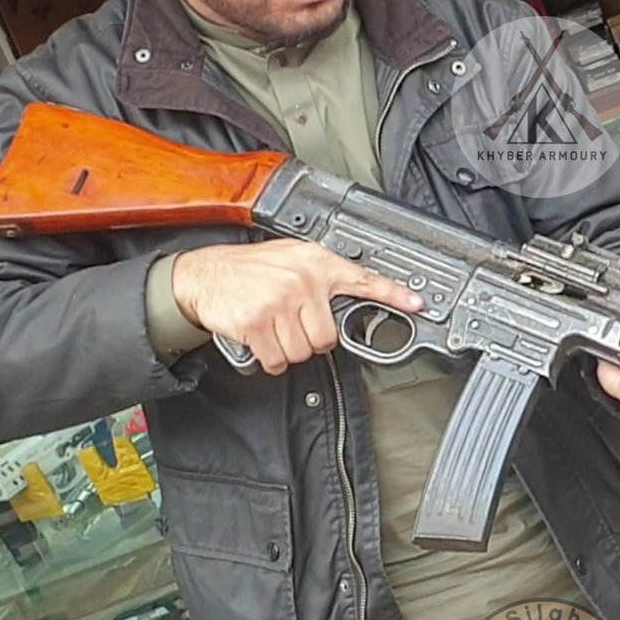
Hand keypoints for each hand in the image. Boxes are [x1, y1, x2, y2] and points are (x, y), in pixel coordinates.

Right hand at [172, 239, 423, 375]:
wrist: (204, 275)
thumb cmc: (250, 270)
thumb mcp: (292, 259)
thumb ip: (323, 276)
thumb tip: (355, 296)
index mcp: (315, 263)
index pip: (363, 280)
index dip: (393, 294)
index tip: (416, 304)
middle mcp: (301, 280)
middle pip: (328, 338)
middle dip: (309, 338)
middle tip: (290, 323)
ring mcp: (278, 302)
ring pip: (303, 352)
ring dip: (287, 349)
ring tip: (272, 326)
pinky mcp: (257, 324)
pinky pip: (278, 360)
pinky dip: (270, 359)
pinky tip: (260, 339)